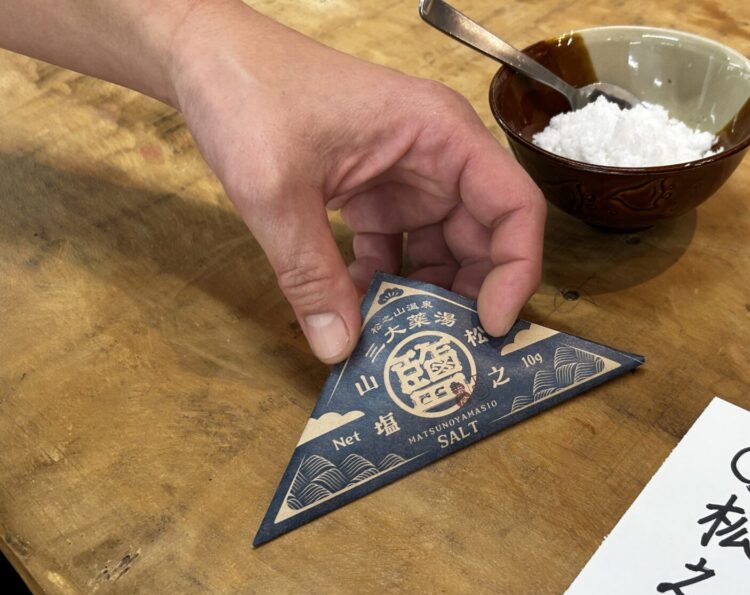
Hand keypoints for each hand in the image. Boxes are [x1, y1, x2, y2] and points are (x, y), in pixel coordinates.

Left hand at [169, 2, 545, 362]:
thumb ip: (311, 275)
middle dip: (466, 298)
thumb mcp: (277, 191)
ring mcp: (408, 178)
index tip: (490, 325)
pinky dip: (382, 285)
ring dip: (422, 299)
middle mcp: (438, 158)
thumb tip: (337, 349)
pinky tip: (352, 313)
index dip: (516, 271)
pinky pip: (398, 252)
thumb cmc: (250, 92)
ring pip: (442, 253)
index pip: (515, 207)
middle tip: (442, 351)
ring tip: (397, 343)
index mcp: (440, 136)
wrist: (205, 60)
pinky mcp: (377, 196)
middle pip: (483, 241)